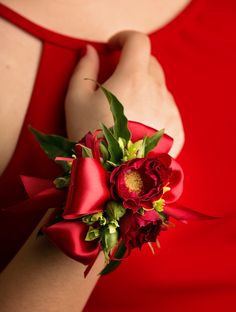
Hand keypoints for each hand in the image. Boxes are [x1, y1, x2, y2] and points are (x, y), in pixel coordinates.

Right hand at [65, 31, 184, 156]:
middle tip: (117, 83)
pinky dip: (156, 110)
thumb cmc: (90, 137)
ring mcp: (171, 112)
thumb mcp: (76, 100)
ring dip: (145, 90)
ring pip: (160, 89)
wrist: (111, 178)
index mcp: (133, 78)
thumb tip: (92, 50)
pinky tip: (141, 127)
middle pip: (150, 64)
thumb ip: (84, 69)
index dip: (125, 38)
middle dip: (133, 65)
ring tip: (128, 113)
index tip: (113, 48)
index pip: (138, 42)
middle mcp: (158, 91)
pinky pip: (169, 110)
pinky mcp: (178, 132)